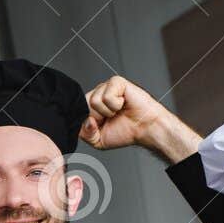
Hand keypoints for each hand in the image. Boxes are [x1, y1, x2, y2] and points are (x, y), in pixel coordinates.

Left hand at [79, 75, 198, 160]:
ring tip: (118, 111)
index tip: (101, 125)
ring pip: (94, 101)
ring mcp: (106, 86)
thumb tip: (86, 120)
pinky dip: (116, 105)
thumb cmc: (125, 132)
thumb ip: (85, 134)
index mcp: (91, 105)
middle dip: (97, 118)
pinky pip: (106, 97)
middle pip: (84, 106)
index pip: (77, 111)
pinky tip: (123, 104)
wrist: (146, 129)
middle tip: (111, 118)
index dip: (87, 122)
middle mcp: (97, 93)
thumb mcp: (98, 140)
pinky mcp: (116, 82)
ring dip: (108, 112)